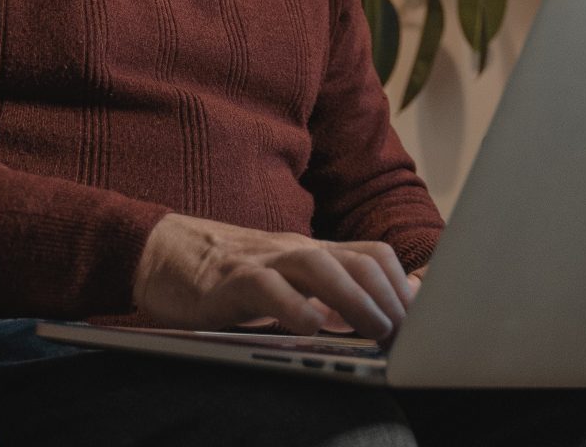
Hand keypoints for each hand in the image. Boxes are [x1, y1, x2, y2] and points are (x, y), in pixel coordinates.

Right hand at [132, 214, 414, 342]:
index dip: (402, 288)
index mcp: (311, 252)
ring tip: (374, 330)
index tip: (421, 324)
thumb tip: (380, 316)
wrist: (164, 251)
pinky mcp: (230, 279)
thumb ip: (326, 292)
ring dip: (354, 299)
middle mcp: (295, 250)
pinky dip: (293, 306)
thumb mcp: (285, 281)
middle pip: (357, 259)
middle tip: (402, 335)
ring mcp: (264, 260)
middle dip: (388, 297)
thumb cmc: (228, 275)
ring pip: (319, 266)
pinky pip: (267, 286)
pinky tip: (310, 328)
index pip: (372, 257)